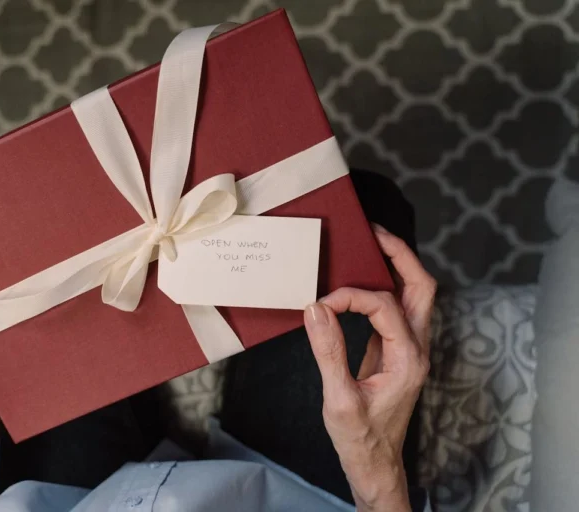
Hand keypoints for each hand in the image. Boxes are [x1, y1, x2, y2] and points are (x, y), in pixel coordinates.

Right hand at [304, 224, 434, 511]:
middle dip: (400, 255)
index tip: (320, 304)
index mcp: (408, 359)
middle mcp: (416, 348)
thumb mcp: (339, 399)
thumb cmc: (360, 438)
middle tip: (371, 233)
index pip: (383, 306)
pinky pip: (397, 309)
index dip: (350, 297)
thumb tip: (316, 309)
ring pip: (415, 295)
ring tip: (369, 245)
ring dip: (396, 267)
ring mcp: (410, 349)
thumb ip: (328, 351)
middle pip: (422, 287)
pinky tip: (358, 283)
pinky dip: (381, 288)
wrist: (375, 463)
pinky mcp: (397, 351)